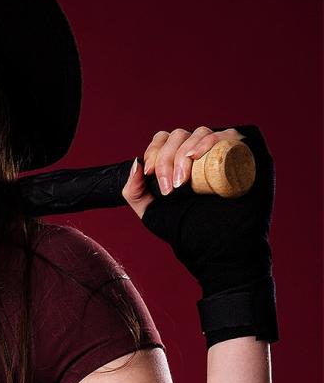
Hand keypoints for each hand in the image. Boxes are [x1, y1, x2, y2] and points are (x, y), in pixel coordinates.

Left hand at [121, 126, 245, 219]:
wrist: (219, 249)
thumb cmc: (187, 231)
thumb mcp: (151, 211)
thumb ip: (134, 191)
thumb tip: (135, 163)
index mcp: (181, 161)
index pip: (164, 140)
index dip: (154, 152)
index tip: (150, 174)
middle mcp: (203, 153)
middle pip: (180, 135)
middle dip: (168, 158)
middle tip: (169, 188)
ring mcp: (225, 153)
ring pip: (202, 133)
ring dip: (186, 151)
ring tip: (182, 181)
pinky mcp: (248, 157)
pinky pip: (232, 135)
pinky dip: (213, 139)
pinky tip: (198, 155)